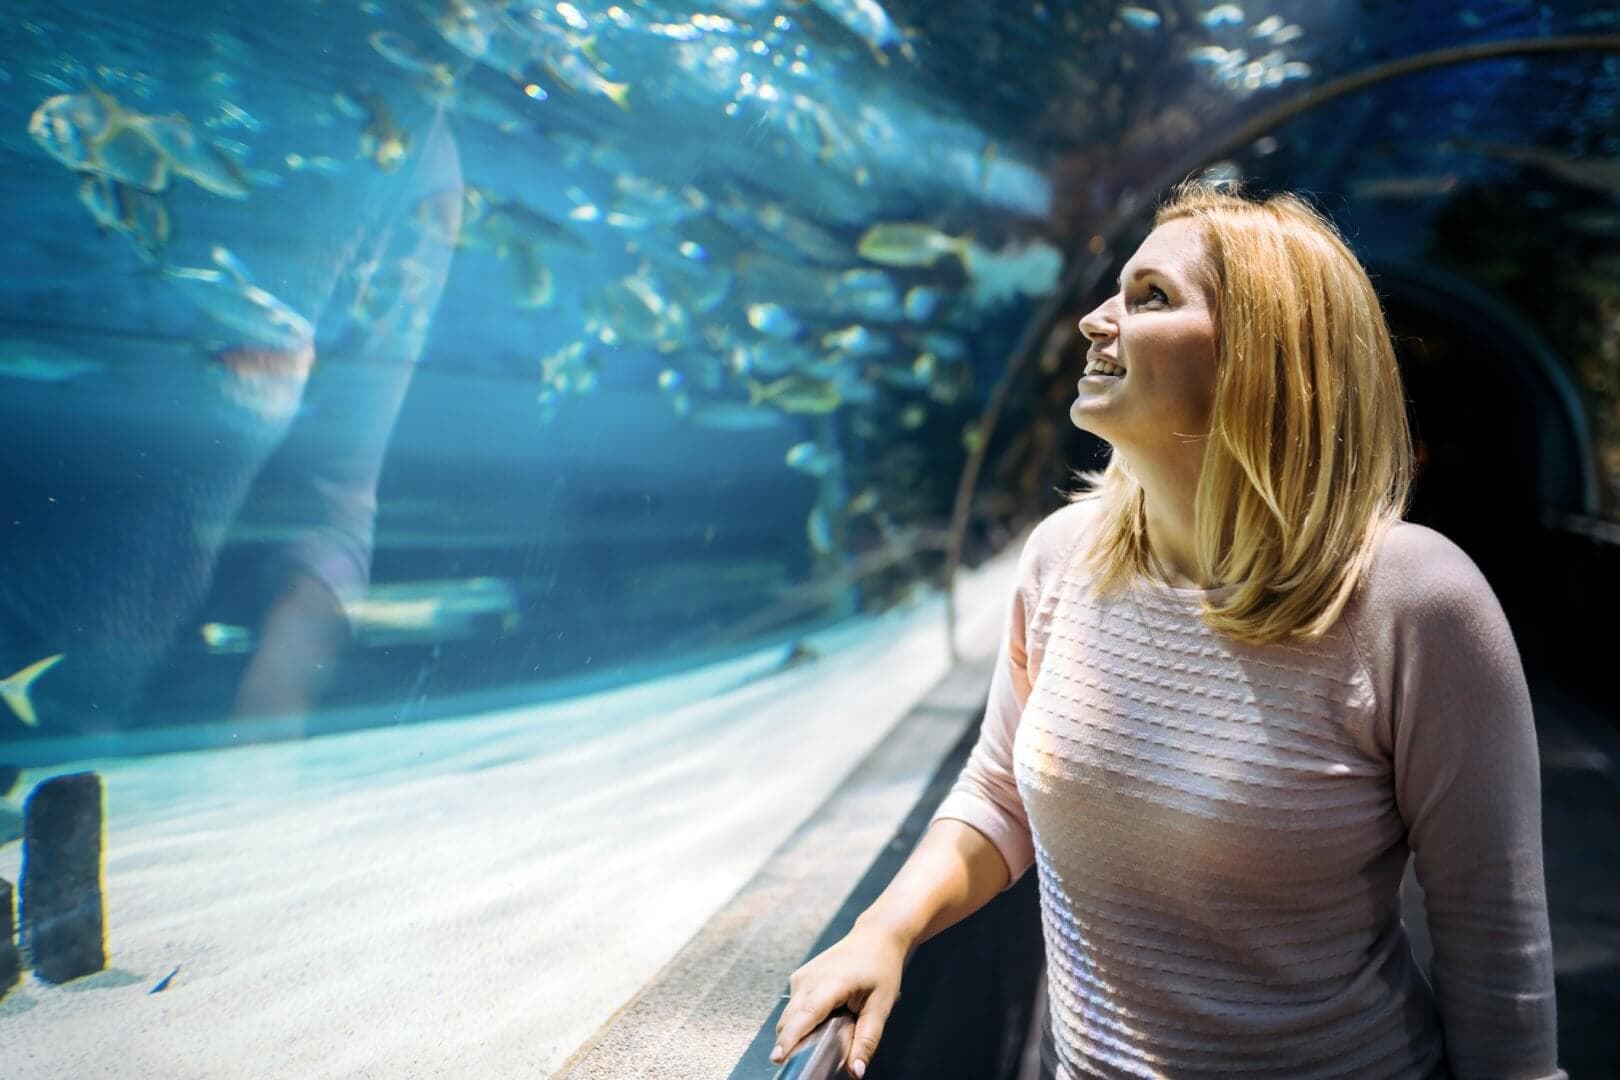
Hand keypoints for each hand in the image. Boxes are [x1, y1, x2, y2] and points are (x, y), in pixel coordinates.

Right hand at [770, 924, 906, 1077]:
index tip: (778, 1058)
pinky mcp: (799, 978)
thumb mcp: (881, 1006)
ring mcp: (802, 976)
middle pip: (790, 1021)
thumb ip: (867, 1040)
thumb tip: (856, 1072)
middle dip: (792, 1043)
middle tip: (810, 1058)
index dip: (790, 1039)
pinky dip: (802, 1020)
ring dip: (798, 1032)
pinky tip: (824, 1018)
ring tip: (827, 1031)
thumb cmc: (881, 968)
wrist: (875, 937)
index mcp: (832, 983)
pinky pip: (794, 1007)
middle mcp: (810, 978)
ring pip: (789, 1016)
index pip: (805, 1015)